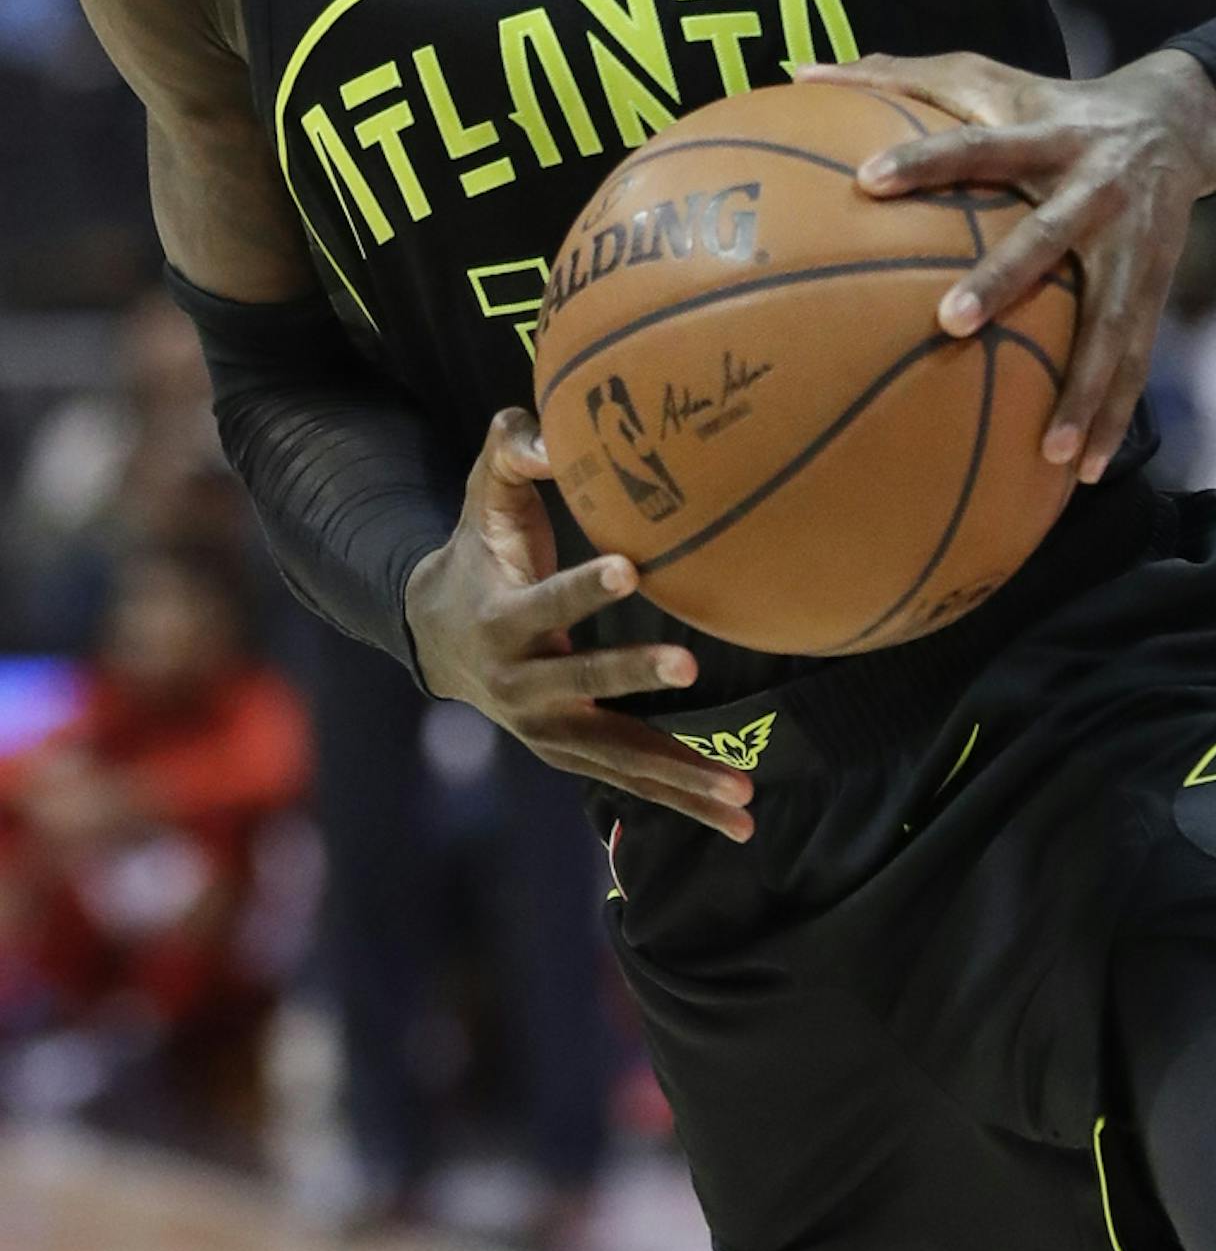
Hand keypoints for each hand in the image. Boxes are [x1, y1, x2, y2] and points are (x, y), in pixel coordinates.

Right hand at [403, 410, 751, 840]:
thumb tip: (552, 428)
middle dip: (631, 676)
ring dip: (681, 776)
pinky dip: (685, 801)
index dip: (583, 588)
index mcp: (501, 622)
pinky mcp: (573, 754)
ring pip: (618, 757)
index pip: (545, 603)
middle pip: (582, 686)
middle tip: (688, 667)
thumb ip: (511, 450)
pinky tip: (742, 822)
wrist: (437, 634)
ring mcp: (547, 731)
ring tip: (744, 794)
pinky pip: (633, 781)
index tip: (629, 567)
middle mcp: (521, 687)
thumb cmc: (479, 551)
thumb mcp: (482, 496)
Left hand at [802, 46, 1215, 482]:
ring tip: (1052, 452)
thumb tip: (796, 72)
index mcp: (1045, 136)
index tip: (866, 182)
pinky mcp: (1156, 285)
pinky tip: (1083, 470)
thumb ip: (898, 77)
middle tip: (950, 323)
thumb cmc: (1053, 104)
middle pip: (1047, 237)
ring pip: (1110, 321)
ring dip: (1085, 388)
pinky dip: (1114, 413)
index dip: (926, 159)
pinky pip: (1136, 357)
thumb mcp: (988, 77)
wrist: (1178, 119)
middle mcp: (1094, 188)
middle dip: (1005, 280)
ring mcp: (1131, 243)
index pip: (978, 146)